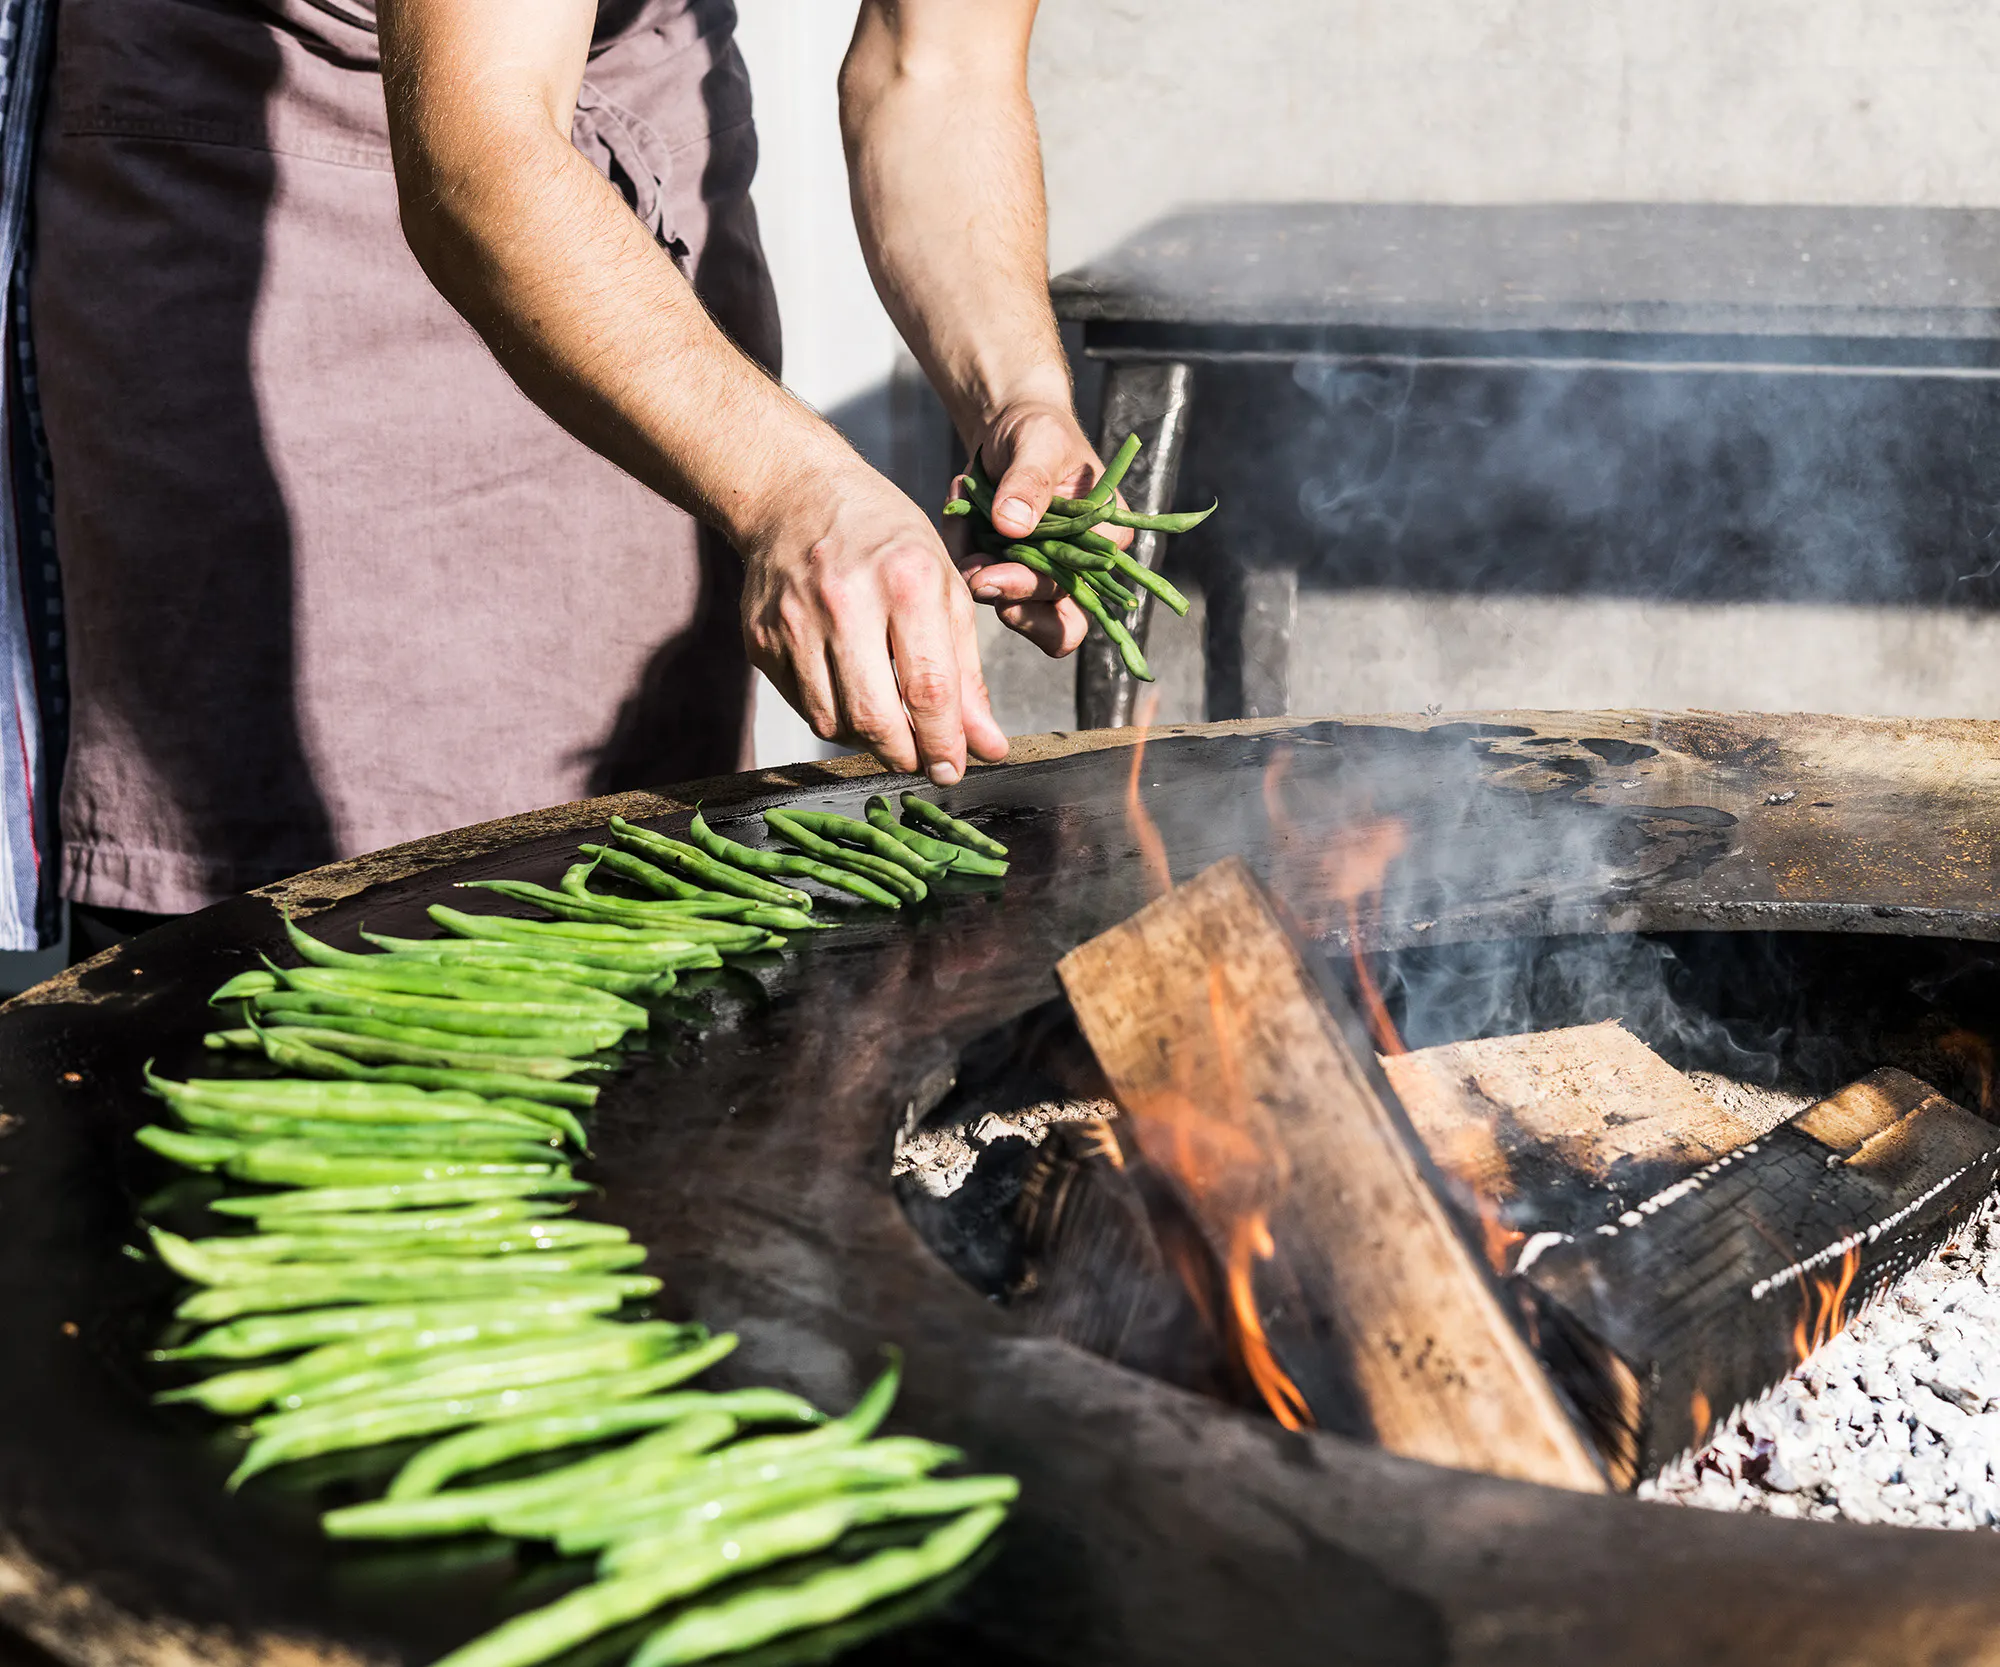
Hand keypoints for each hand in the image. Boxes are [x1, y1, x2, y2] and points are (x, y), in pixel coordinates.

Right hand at [739, 451, 1007, 785]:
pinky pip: (803, 706)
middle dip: (905, 755)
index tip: (955, 769)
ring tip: (889, 721)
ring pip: (833, 722)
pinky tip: (850, 691)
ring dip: (868, 740)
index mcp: (905, 580)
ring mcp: (793, 622)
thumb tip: (987, 746)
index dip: (945, 743)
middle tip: (923, 761)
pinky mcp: (760, 640)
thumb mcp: (943, 586)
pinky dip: (833, 715)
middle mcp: (844, 601)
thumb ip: (966, 673)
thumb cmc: (883, 538)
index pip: (928, 688)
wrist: (794, 494)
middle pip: (874, 717)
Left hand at [956, 398, 1128, 657]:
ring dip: (975, 569)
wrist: (1009, 425)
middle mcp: (1079, 567)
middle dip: (1005, 594)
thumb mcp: (1040, 442)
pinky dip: (961, 549)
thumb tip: (1012, 526)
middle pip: (1050, 619)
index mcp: (1105, 541)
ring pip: (1008, 605)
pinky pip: (978, 579)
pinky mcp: (1006, 569)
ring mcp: (1040, 573)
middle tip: (971, 572)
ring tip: (960, 510)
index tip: (995, 578)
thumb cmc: (1039, 429)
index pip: (1082, 594)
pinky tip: (957, 508)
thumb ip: (1030, 482)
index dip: (1040, 597)